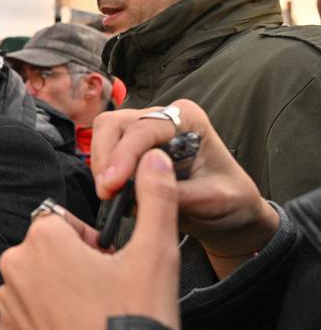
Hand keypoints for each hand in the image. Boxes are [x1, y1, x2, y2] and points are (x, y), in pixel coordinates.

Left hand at [0, 150, 181, 329]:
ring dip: (61, 292)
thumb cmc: (131, 325)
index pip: (61, 220)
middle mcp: (14, 268)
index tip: (111, 264)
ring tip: (95, 317)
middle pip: (48, 251)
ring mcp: (7, 305)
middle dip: (75, 265)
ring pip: (38, 283)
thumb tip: (154, 161)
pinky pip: (28, 316)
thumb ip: (155, 200)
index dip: (91, 240)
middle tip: (108, 293)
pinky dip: (48, 322)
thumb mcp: (155, 255)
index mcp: (42, 240)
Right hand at [91, 100, 277, 276]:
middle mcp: (162, 118)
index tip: (114, 184)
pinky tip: (112, 192)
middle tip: (107, 191)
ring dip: (100, 164)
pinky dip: (102, 171)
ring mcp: (144, 131)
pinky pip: (104, 151)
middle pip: (115, 124)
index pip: (144, 128)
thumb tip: (140, 186)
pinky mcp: (131, 149)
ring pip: (104, 134)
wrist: (229, 212)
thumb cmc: (230, 198)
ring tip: (108, 194)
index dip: (125, 154)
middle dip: (105, 157)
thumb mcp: (214, 199)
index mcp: (188, 118)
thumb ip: (178, 192)